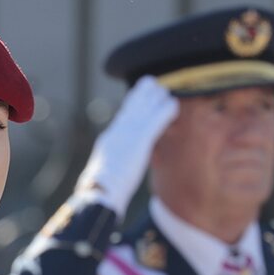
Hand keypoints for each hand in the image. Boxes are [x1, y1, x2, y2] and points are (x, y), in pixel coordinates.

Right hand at [75, 76, 177, 217]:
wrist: (100, 191)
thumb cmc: (99, 191)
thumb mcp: (102, 174)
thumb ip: (109, 168)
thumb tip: (103, 177)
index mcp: (108, 139)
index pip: (122, 116)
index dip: (132, 104)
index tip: (138, 96)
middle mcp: (117, 131)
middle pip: (132, 105)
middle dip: (143, 94)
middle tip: (152, 83)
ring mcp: (128, 134)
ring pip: (144, 108)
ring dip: (156, 99)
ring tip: (165, 92)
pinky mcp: (140, 139)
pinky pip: (156, 120)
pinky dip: (165, 111)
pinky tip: (174, 105)